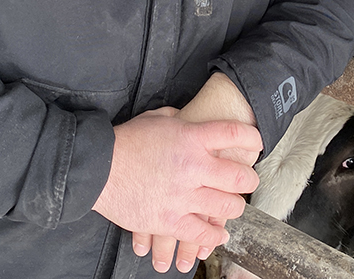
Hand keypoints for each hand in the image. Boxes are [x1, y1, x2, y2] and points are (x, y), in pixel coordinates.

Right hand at [93, 106, 260, 272]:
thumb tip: (194, 120)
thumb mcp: (158, 118)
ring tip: (233, 206)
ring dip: (235, 207)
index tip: (256, 144)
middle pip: (239, 177)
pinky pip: (202, 234)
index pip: (235, 135)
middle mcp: (192, 166)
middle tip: (248, 181)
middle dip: (249, 180)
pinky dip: (214, 236)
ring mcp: (182, 196)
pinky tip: (218, 233)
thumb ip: (182, 119)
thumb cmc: (126, 141)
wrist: (97, 168)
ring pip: (227, 208)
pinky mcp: (169, 220)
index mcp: (191, 137)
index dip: (252, 139)